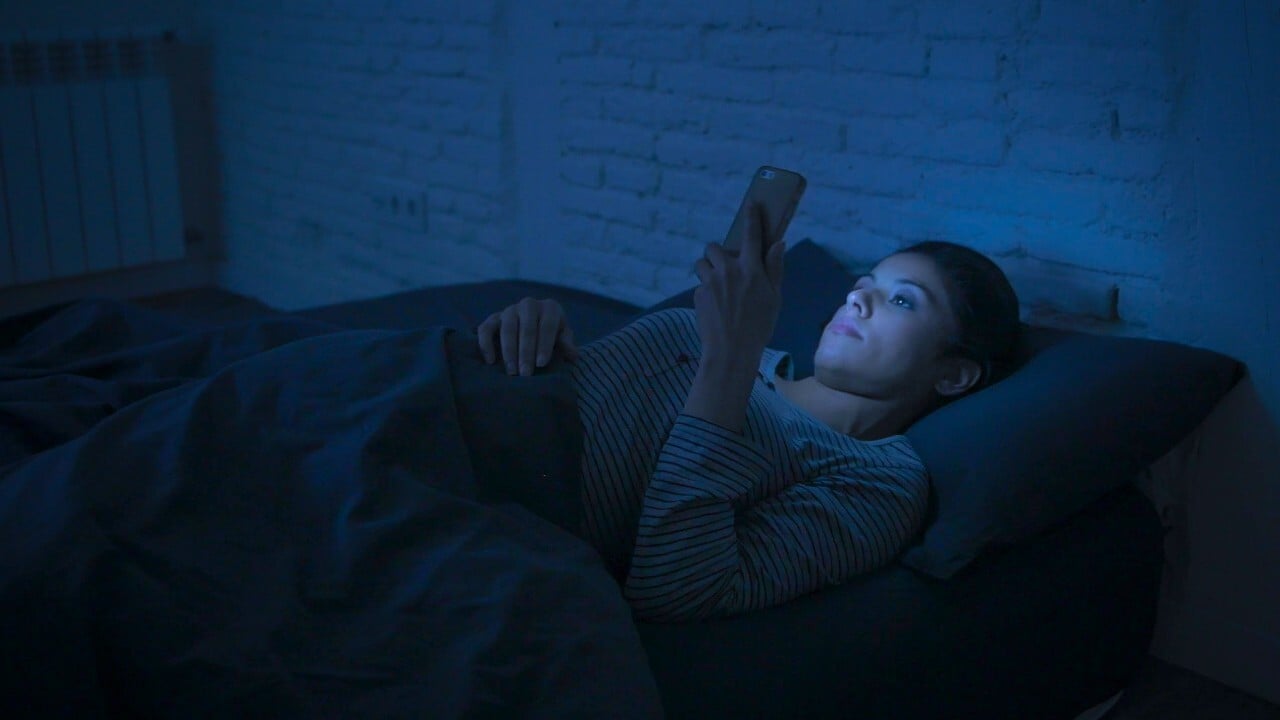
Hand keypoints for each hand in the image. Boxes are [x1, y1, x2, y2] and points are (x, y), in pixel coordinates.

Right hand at [477, 297, 579, 375]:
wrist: (536, 329)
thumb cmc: (553, 336)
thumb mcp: (563, 338)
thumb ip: (567, 344)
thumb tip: (573, 355)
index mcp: (550, 307)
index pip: (547, 325)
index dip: (544, 345)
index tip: (541, 364)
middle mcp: (529, 304)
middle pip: (527, 328)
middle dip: (526, 352)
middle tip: (526, 374)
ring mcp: (510, 310)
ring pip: (507, 328)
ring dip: (509, 351)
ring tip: (512, 372)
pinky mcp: (494, 318)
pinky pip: (486, 329)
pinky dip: (486, 344)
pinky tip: (490, 361)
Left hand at [690, 202, 785, 371]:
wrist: (731, 351)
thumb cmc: (759, 326)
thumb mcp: (775, 297)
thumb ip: (774, 268)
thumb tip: (778, 244)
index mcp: (751, 269)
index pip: (751, 235)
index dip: (751, 216)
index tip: (751, 204)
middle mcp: (729, 270)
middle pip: (715, 246)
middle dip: (719, 253)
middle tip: (727, 267)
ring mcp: (710, 283)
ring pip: (702, 263)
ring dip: (708, 269)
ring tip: (719, 286)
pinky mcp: (698, 295)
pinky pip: (700, 285)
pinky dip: (706, 291)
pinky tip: (716, 307)